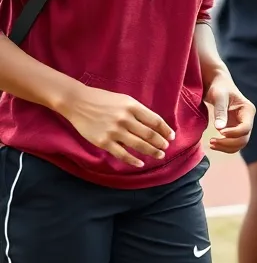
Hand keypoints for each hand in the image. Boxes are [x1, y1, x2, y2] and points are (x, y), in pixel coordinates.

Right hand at [60, 85, 174, 167]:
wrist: (78, 103)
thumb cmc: (103, 100)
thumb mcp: (125, 100)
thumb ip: (138, 112)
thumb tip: (154, 125)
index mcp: (132, 106)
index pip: (155, 121)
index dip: (165, 130)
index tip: (171, 136)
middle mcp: (125, 119)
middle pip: (149, 134)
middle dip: (160, 143)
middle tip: (166, 147)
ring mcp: (114, 131)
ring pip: (138, 145)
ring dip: (151, 151)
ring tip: (160, 155)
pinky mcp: (103, 142)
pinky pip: (122, 154)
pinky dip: (133, 160)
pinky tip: (140, 163)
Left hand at [203, 71, 254, 153]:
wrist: (217, 84)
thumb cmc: (219, 87)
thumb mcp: (219, 97)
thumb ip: (220, 112)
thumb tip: (220, 129)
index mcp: (248, 110)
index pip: (245, 128)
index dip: (234, 133)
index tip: (219, 132)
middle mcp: (247, 119)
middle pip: (244, 139)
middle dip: (228, 143)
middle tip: (212, 141)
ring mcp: (241, 125)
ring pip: (239, 144)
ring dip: (226, 147)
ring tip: (211, 143)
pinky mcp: (234, 129)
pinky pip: (232, 143)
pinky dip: (224, 146)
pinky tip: (213, 143)